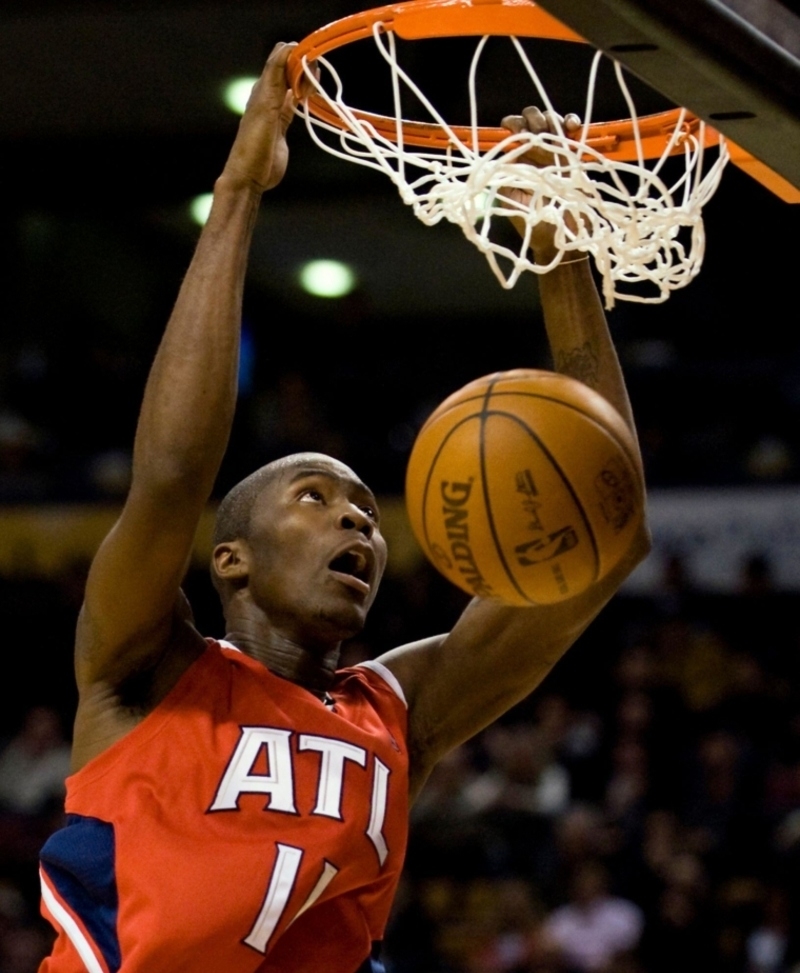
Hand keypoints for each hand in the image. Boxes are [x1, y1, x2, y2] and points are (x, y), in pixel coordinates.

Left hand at [220, 42, 303, 193]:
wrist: (250, 176)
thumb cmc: (253, 145)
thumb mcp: (265, 108)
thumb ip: (275, 79)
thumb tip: (286, 49)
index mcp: (261, 89)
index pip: (278, 59)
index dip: (295, 53)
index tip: (312, 55)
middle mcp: (267, 96)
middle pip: (286, 70)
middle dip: (302, 64)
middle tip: (318, 71)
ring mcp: (274, 110)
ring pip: (291, 85)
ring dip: (304, 79)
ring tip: (317, 78)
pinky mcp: (281, 125)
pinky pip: (293, 103)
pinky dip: (303, 96)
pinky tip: (311, 94)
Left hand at [499, 107, 581, 258]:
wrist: (558, 239)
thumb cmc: (532, 223)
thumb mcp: (510, 199)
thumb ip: (504, 178)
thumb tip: (497, 156)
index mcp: (517, 160)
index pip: (513, 131)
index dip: (513, 124)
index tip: (512, 128)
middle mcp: (533, 153)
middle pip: (531, 120)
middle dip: (531, 118)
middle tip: (534, 131)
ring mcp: (553, 153)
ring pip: (551, 121)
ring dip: (551, 119)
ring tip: (552, 129)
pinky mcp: (572, 156)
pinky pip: (571, 132)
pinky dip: (571, 123)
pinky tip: (571, 127)